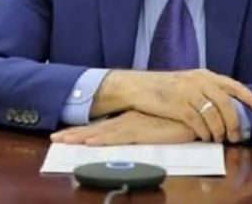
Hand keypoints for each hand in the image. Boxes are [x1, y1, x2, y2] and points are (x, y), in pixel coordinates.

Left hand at [50, 110, 194, 144]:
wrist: (196, 110)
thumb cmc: (180, 119)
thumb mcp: (159, 124)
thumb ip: (148, 127)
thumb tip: (140, 132)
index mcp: (129, 119)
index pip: (101, 126)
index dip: (81, 131)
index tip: (65, 135)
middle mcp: (127, 120)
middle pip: (95, 129)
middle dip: (74, 134)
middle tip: (54, 139)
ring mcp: (132, 125)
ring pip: (101, 133)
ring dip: (80, 137)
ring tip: (62, 141)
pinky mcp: (141, 131)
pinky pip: (117, 137)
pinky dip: (101, 139)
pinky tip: (89, 142)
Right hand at [90, 69, 251, 142]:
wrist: (137, 86)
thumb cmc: (163, 87)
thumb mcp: (187, 82)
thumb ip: (206, 90)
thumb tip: (226, 106)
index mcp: (204, 74)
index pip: (234, 85)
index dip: (251, 98)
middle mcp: (199, 81)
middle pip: (226, 104)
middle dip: (234, 123)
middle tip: (236, 136)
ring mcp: (188, 92)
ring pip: (214, 116)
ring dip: (219, 131)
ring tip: (219, 139)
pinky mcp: (178, 106)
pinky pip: (199, 123)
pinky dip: (205, 133)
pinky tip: (204, 138)